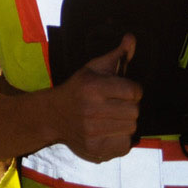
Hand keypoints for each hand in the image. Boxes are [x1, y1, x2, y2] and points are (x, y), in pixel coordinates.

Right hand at [51, 34, 140, 162]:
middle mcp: (91, 110)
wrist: (52, 115)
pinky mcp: (95, 149)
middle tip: (115, 104)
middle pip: (135, 111)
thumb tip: (131, 38)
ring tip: (111, 117)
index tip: (121, 90)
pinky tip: (108, 131)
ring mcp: (92, 131)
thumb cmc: (78, 89)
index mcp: (92, 87)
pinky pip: (125, 144)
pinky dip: (120, 138)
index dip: (131, 90)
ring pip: (131, 128)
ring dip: (125, 122)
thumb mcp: (93, 69)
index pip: (134, 91)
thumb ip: (117, 55)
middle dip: (128, 106)